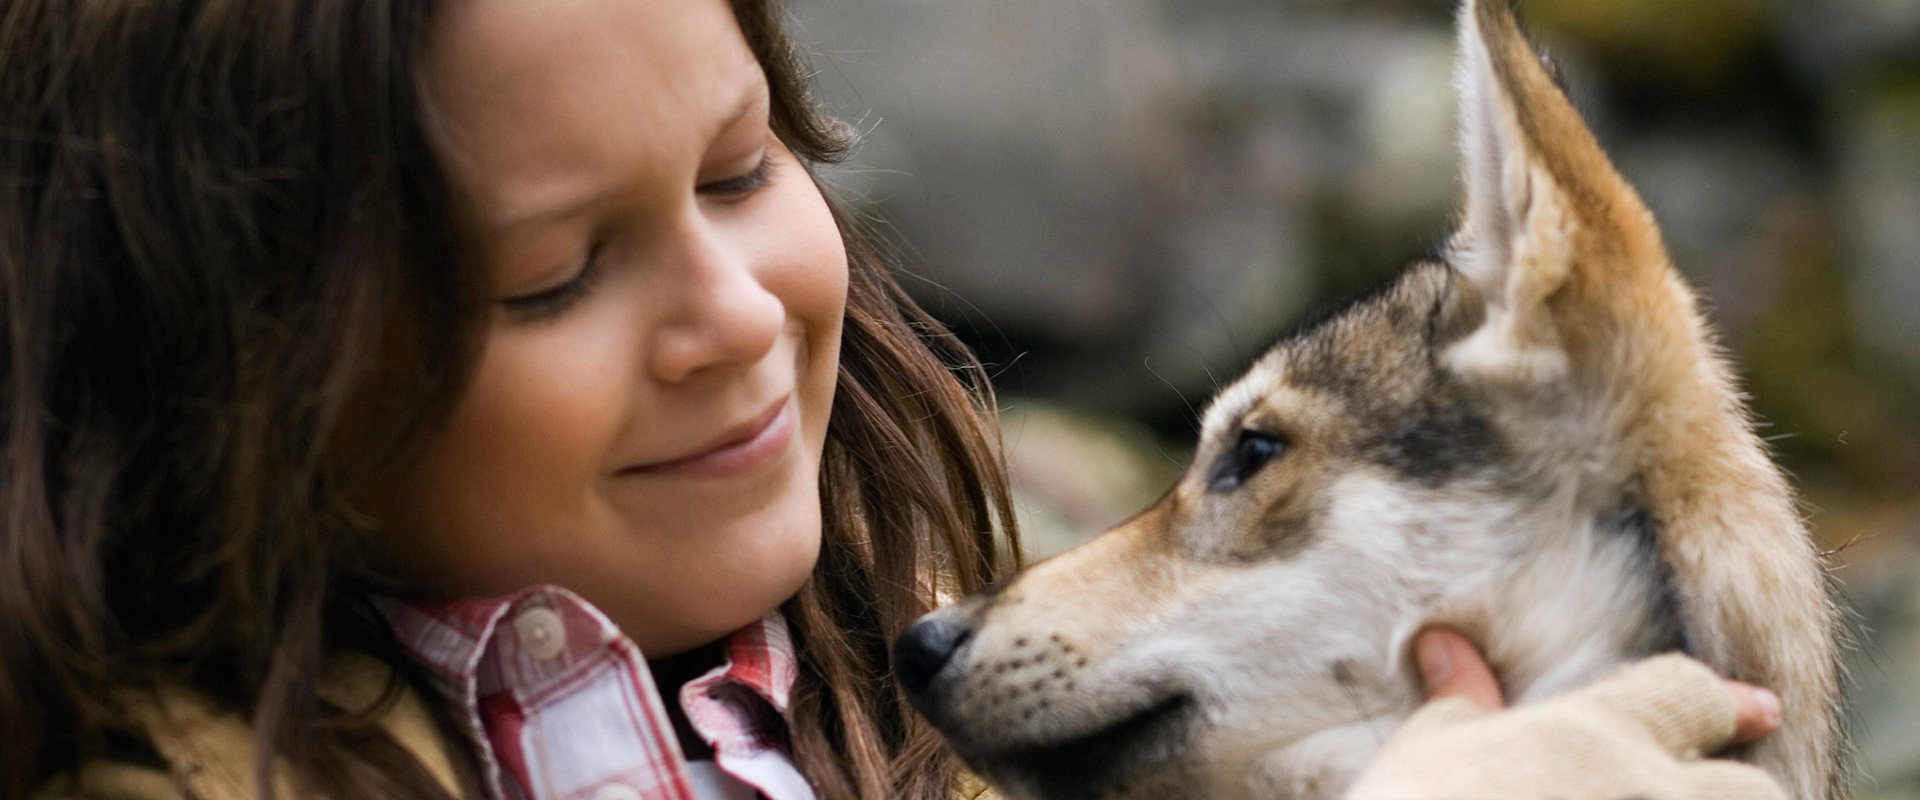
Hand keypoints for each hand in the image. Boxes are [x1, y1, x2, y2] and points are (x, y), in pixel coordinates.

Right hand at [1343, 628, 1790, 798]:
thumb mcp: (1428, 752)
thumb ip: (1459, 702)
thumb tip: (1446, 647)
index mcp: (1593, 735)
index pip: (1689, 693)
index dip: (1724, 701)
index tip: (1756, 709)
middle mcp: (1648, 793)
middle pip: (1752, 789)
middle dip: (1736, 795)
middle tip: (1693, 797)